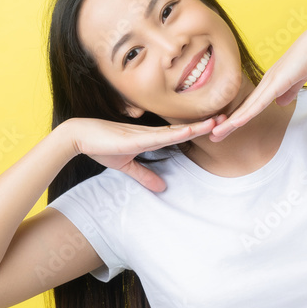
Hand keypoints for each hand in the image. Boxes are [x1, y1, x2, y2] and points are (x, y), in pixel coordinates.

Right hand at [66, 114, 227, 191]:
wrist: (80, 137)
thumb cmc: (101, 146)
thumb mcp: (126, 166)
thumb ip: (144, 175)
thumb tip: (161, 188)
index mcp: (151, 138)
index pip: (180, 133)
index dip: (198, 130)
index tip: (215, 126)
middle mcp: (151, 133)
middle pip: (184, 129)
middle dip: (204, 124)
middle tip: (226, 119)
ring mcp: (145, 134)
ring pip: (177, 130)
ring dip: (196, 127)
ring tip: (216, 122)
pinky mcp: (135, 139)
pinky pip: (160, 136)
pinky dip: (176, 134)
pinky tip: (190, 131)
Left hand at [209, 21, 306, 140]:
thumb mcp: (300, 79)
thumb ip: (290, 90)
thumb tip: (281, 102)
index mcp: (272, 81)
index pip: (252, 104)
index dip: (239, 117)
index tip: (227, 129)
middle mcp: (267, 81)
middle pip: (244, 107)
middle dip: (228, 123)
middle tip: (213, 136)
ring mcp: (270, 81)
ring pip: (247, 107)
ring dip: (230, 123)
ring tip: (215, 134)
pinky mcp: (277, 82)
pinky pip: (259, 102)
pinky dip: (246, 114)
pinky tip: (234, 123)